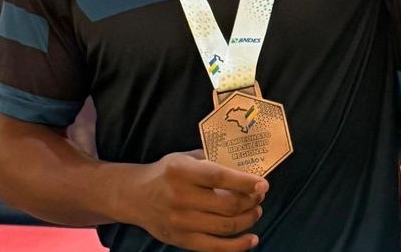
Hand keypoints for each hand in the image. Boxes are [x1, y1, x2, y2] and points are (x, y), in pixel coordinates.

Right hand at [121, 150, 268, 251]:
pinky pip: (214, 248)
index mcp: (183, 172)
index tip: (264, 184)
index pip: (220, 178)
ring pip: (225, 226)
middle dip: (251, 201)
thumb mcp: (187, 157)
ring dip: (248, 220)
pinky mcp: (181, 240)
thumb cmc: (168, 172)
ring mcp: (181, 222)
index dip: (245, 182)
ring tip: (256, 211)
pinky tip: (252, 239)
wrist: (136, 196)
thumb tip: (246, 165)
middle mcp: (181, 198)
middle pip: (227, 205)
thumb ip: (213, 160)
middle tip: (260, 196)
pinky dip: (237, 246)